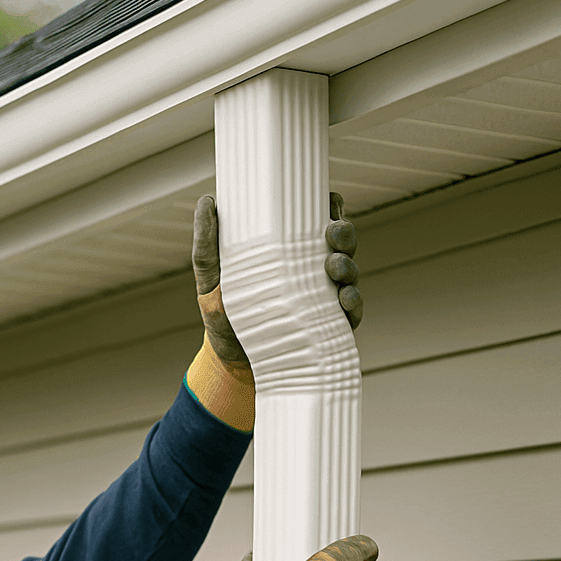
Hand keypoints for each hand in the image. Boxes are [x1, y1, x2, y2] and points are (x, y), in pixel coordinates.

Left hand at [191, 192, 363, 380]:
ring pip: (349, 272)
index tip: (329, 202)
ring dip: (348, 265)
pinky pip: (350, 311)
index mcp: (290, 249)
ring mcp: (324, 296)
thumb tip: (207, 201)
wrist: (227, 359)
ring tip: (334, 266)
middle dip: (343, 233)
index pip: (319, 221)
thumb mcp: (210, 275)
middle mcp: (312, 269)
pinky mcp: (329, 325)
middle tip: (333, 234)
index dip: (331, 207)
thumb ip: (207, 242)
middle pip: (341, 243)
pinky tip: (345, 297)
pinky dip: (352, 302)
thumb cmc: (221, 310)